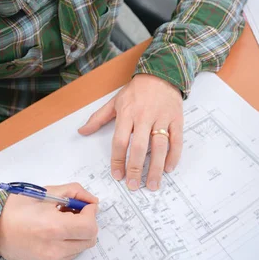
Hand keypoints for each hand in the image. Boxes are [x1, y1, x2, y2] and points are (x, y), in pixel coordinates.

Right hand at [0, 182, 98, 259]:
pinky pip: (67, 257)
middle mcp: (53, 249)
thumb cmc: (16, 208)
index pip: (90, 226)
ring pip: (80, 248)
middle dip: (86, 223)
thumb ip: (73, 192)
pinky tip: (51, 235)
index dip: (91, 213)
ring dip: (76, 234)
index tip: (86, 206)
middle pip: (89, 239)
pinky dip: (66, 245)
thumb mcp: (46, 191)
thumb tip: (91, 200)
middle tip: (74, 213)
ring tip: (58, 223)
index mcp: (52, 227)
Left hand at [78, 74, 182, 190]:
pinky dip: (174, 156)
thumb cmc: (136, 90)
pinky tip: (168, 169)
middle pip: (139, 147)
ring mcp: (162, 118)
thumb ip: (98, 118)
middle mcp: (144, 117)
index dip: (117, 160)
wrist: (161, 74)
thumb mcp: (114, 101)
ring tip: (152, 184)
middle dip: (135, 168)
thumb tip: (81, 132)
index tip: (117, 175)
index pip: (120, 141)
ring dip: (156, 168)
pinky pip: (176, 141)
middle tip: (133, 185)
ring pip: (160, 146)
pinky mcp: (176, 120)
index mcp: (127, 113)